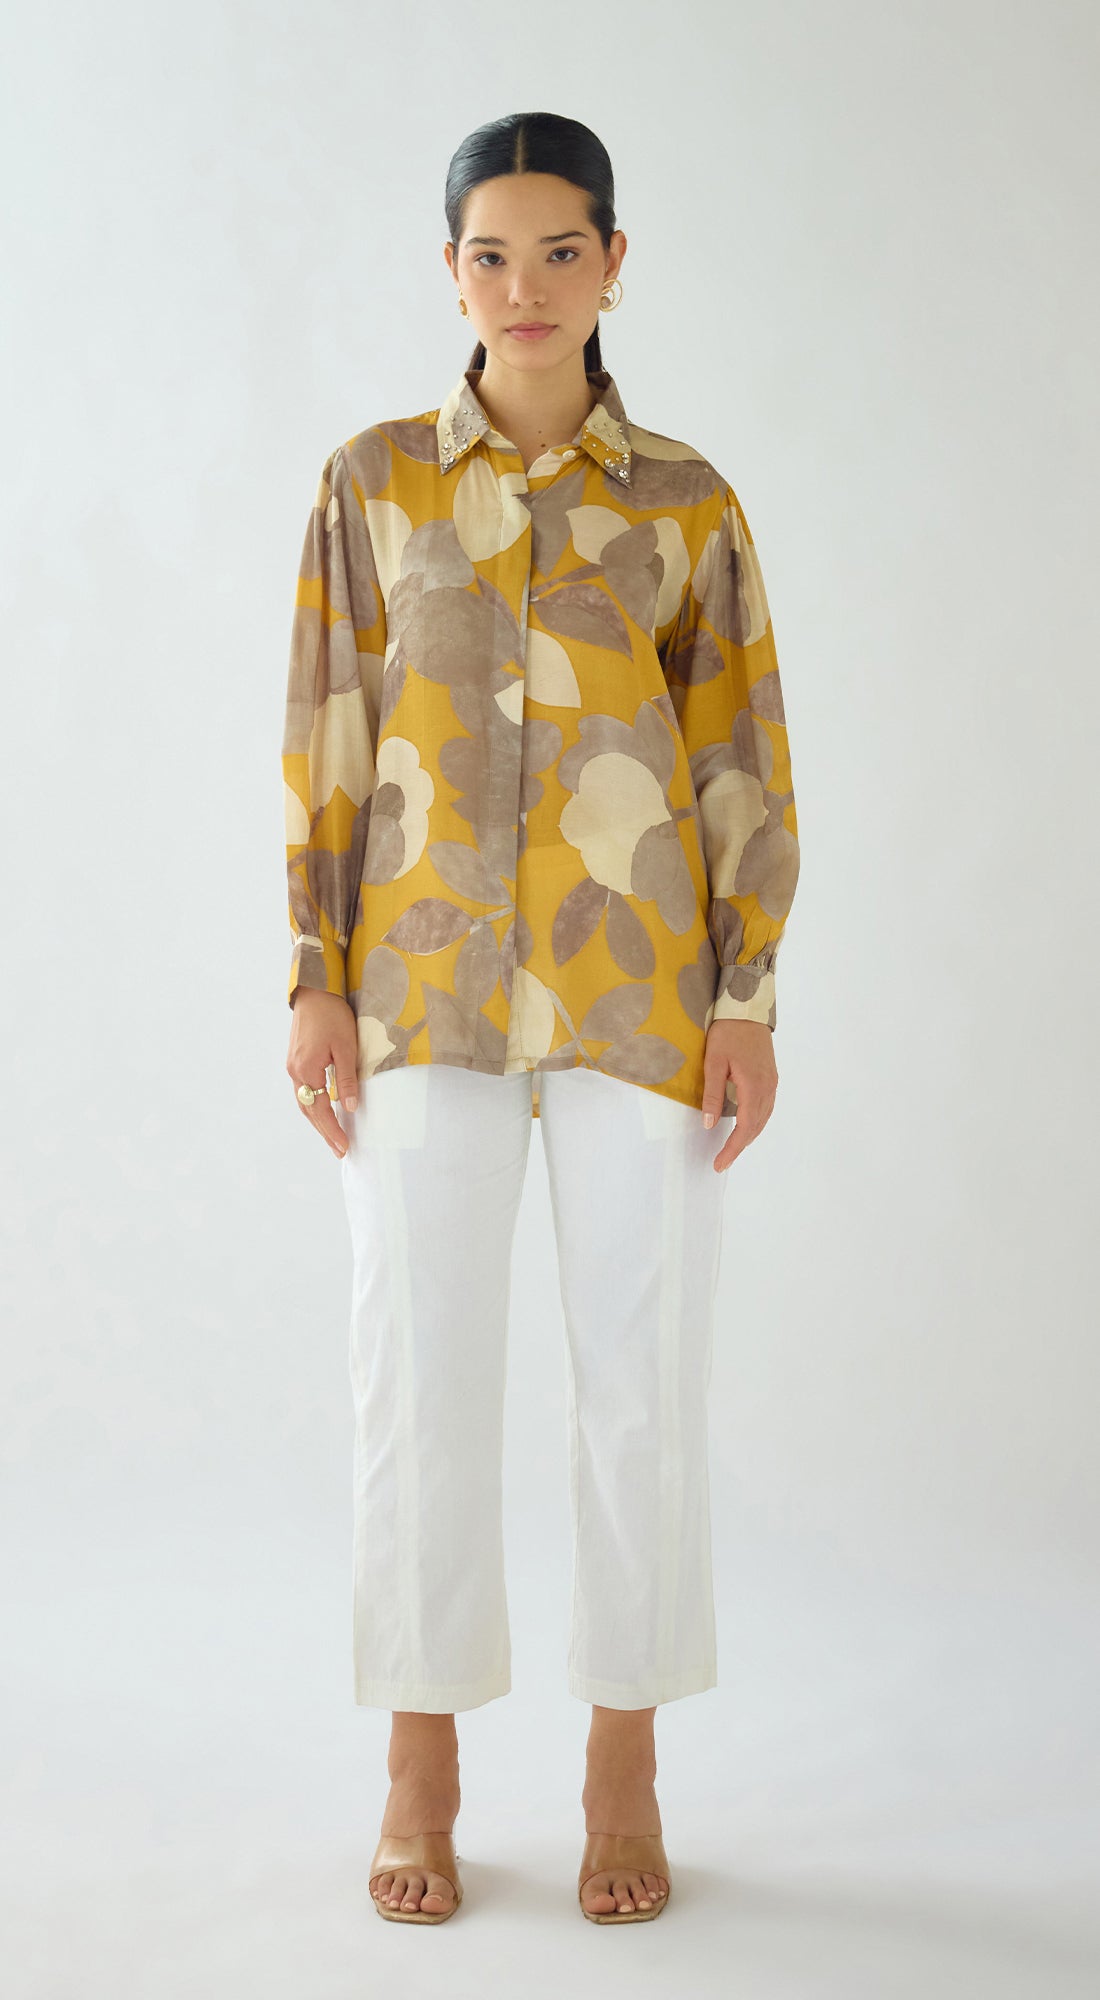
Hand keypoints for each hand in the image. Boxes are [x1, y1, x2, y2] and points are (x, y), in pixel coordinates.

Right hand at [287, 988, 359, 1158]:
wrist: (315, 991)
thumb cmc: (332, 1015)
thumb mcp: (346, 1047)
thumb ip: (346, 1078)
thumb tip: (348, 1107)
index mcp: (306, 1069)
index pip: (319, 1110)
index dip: (332, 1130)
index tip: (343, 1148)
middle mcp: (295, 1071)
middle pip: (308, 1110)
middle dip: (324, 1132)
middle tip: (339, 1150)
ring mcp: (293, 1065)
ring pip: (304, 1101)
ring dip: (318, 1121)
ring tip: (333, 1137)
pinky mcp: (296, 1059)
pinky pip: (303, 1090)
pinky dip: (313, 1105)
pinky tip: (324, 1110)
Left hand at [701, 1019, 777, 1171]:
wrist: (747, 1008)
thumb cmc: (728, 1032)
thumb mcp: (714, 1062)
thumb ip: (712, 1095)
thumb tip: (709, 1124)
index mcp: (754, 1086)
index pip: (745, 1128)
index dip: (733, 1149)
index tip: (720, 1164)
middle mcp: (768, 1088)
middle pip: (756, 1127)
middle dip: (740, 1146)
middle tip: (722, 1161)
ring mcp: (772, 1082)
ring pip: (763, 1118)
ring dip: (749, 1135)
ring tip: (732, 1148)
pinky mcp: (771, 1077)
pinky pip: (766, 1107)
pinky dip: (756, 1121)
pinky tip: (745, 1125)